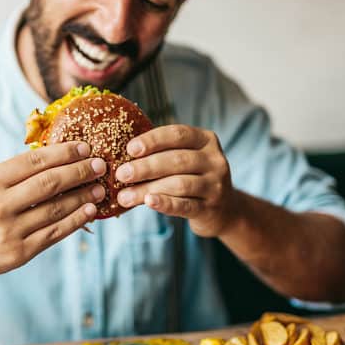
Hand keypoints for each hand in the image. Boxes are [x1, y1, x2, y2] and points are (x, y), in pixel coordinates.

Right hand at [0, 141, 105, 274]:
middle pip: (49, 184)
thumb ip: (19, 173)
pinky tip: (89, 210)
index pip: (35, 162)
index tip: (85, 148)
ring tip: (99, 188)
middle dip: (79, 172)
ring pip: (56, 209)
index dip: (64, 153)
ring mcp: (9, 231)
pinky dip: (75, 220)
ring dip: (83, 197)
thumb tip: (63, 157)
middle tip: (100, 166)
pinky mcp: (19, 253)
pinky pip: (54, 233)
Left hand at [114, 125, 235, 237]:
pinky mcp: (211, 209)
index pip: (177, 134)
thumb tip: (121, 157)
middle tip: (121, 174)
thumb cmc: (192, 178)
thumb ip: (162, 154)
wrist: (223, 210)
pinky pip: (184, 205)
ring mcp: (215, 185)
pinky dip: (165, 203)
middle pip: (177, 160)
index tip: (130, 149)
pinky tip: (148, 202)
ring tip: (124, 196)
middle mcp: (214, 160)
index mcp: (205, 140)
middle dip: (145, 167)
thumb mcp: (184, 160)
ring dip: (147, 189)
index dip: (153, 140)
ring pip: (179, 184)